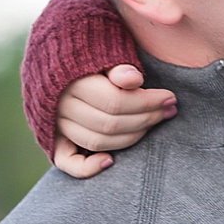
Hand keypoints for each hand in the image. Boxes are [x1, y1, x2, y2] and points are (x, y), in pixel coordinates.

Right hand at [53, 65, 177, 178]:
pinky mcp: (54, 141)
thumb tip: (134, 80)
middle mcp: (61, 106)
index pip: (115, 101)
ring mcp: (56, 126)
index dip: (148, 102)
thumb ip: (118, 68)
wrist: (63, 66)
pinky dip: (88, 168)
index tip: (170, 98)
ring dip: (131, 138)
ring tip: (152, 124)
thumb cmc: (94, 62)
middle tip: (168, 111)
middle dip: (146, 119)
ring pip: (97, 142)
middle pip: (110, 123)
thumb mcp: (105, 56)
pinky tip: (111, 161)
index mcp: (73, 81)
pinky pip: (67, 162)